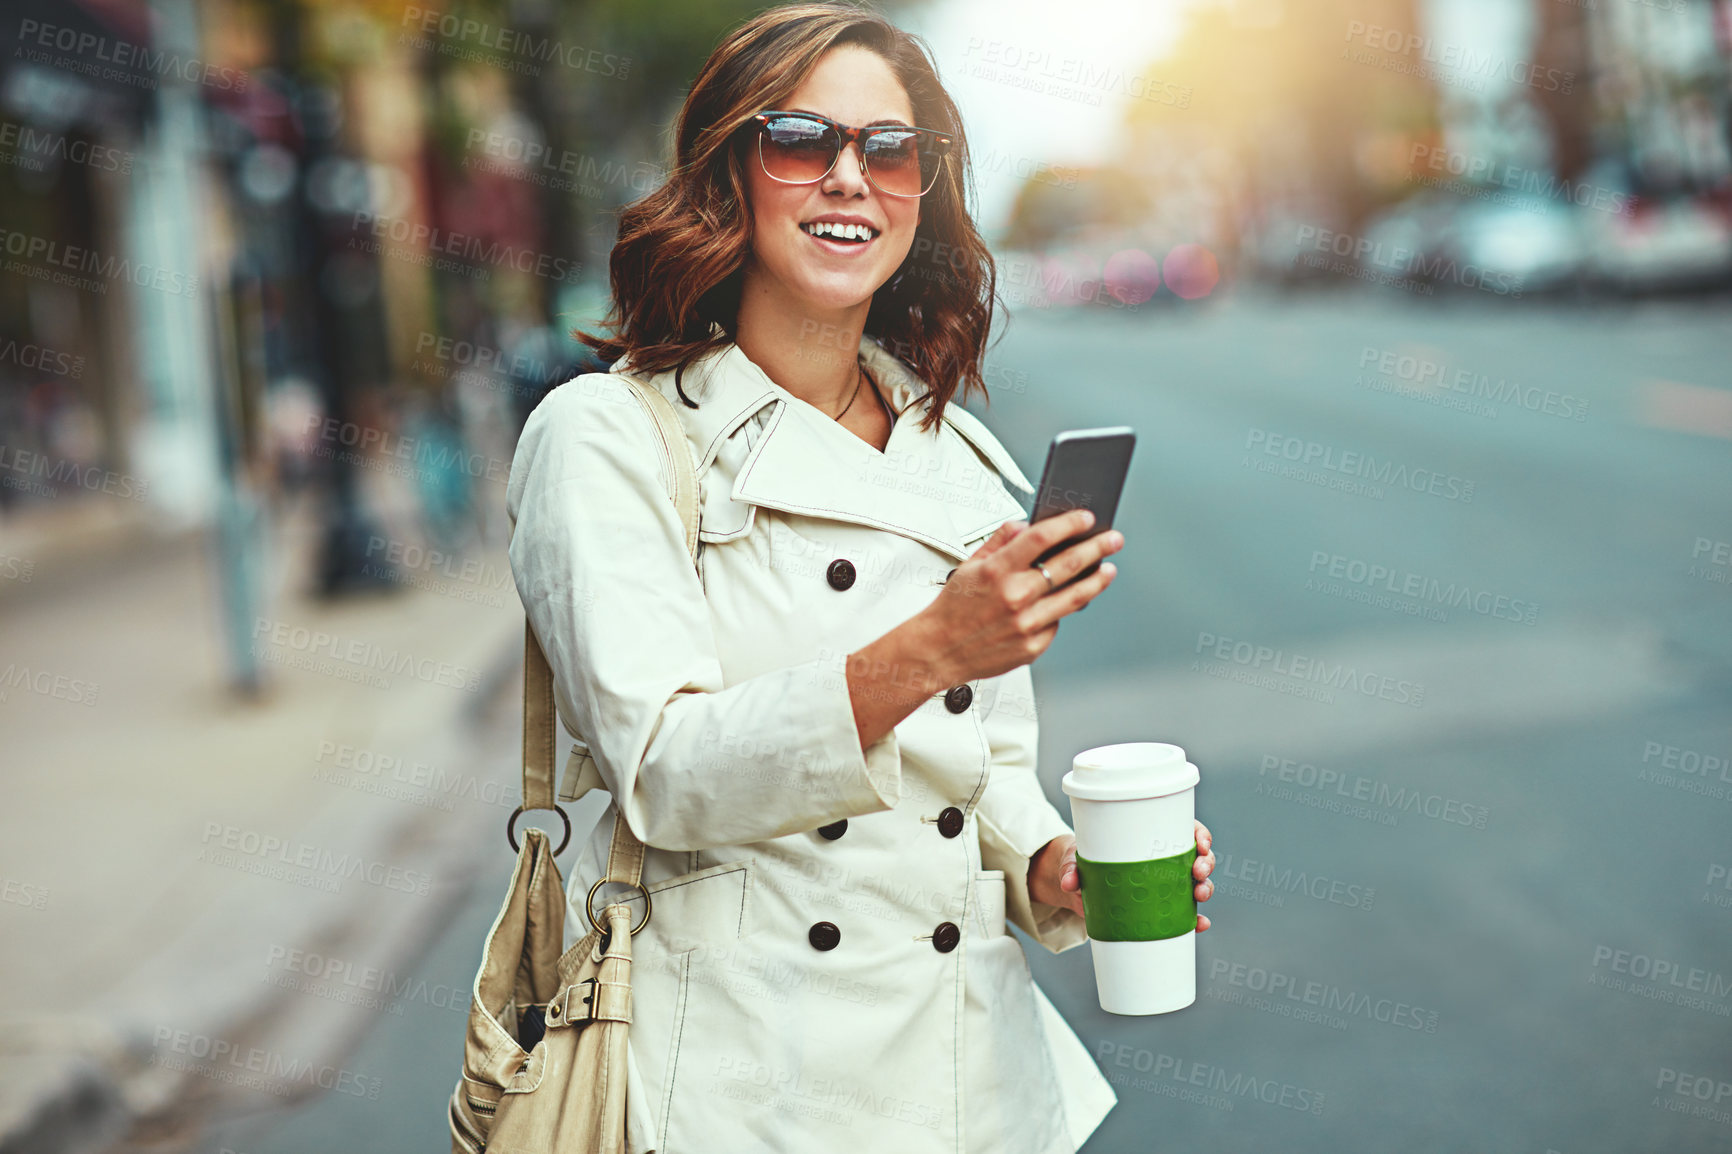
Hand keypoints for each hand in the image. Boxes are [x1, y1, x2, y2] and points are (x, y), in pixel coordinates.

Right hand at [918, 511, 1123, 685]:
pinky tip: (1061, 604)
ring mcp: (1026, 623)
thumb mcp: (970, 566)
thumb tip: (1026, 526)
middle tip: (1113, 539)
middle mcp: (1015, 597)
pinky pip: (1056, 622)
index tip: (1086, 518)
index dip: (1068, 525)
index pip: (1041, 538)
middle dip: (1097, 548)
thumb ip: (1000, 541)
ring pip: (1075, 597)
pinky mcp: (1033, 646)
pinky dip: (1060, 610)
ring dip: (1097, 580)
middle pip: (1068, 565)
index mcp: (997, 571)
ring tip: (1108, 570)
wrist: (939, 650)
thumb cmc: (953, 609)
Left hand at [1030, 819, 1217, 933]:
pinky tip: (1200, 925)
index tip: (1201, 842)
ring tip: (1199, 895)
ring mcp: (1166, 885)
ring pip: (1197, 883)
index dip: (1200, 834)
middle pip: (1198, 856)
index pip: (1187, 830)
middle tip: (1198, 871)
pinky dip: (1196, 920)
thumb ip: (1071, 867)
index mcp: (1152, 838)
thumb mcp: (1076, 858)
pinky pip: (1185, 914)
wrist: (1078, 887)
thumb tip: (1069, 882)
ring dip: (1205, 888)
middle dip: (1206, 863)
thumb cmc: (1083, 861)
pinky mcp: (1160, 908)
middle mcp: (1165, 859)